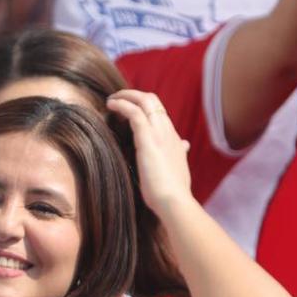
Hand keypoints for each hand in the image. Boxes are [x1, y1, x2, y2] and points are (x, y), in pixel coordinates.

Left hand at [106, 90, 191, 218]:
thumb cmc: (173, 191)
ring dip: (125, 96)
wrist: (174, 201)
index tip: (130, 109)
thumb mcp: (179, 168)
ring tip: (111, 100)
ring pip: (144, 101)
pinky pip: (134, 112)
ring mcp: (159, 133)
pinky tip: (111, 105)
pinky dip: (122, 105)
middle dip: (134, 95)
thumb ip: (179, 154)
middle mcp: (168, 131)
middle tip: (118, 99)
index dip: (144, 106)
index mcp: (174, 139)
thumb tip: (185, 146)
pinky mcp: (147, 139)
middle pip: (153, 100)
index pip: (159, 112)